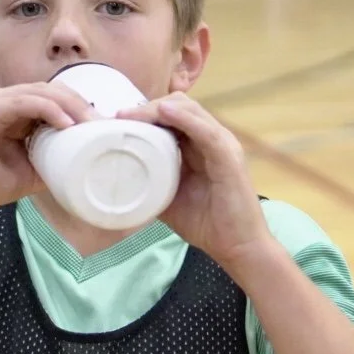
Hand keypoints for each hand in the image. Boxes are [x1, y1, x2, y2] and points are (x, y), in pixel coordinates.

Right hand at [0, 82, 95, 219]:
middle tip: (102, 122)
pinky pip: (24, 102)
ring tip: (90, 122)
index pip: (54, 98)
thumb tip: (84, 165)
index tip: (103, 125)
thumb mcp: (31, 172)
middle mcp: (6, 100)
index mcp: (16, 111)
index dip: (80, 107)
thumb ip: (53, 162)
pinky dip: (49, 110)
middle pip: (53, 90)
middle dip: (81, 104)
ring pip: (42, 91)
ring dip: (70, 105)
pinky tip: (66, 124)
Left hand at [117, 94, 271, 266]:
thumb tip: (119, 178)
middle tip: (119, 116)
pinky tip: (163, 113)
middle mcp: (212, 139)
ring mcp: (222, 145)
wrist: (237, 247)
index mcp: (199, 146)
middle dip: (147, 107)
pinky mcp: (229, 157)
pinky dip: (184, 119)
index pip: (172, 115)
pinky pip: (205, 131)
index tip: (116, 120)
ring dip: (158, 109)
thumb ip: (150, 183)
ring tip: (132, 114)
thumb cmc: (207, 224)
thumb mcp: (167, 200)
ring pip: (191, 111)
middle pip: (179, 106)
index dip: (145, 113)